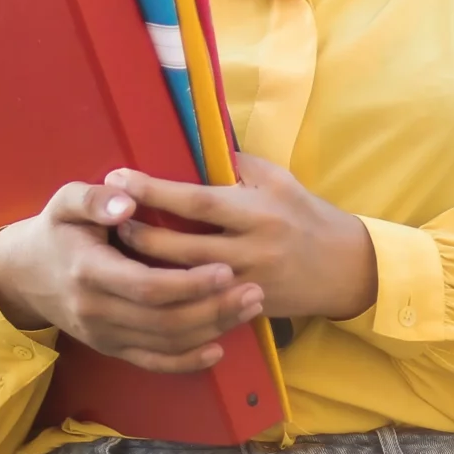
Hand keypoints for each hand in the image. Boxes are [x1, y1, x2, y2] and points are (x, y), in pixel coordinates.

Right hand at [0, 180, 266, 372]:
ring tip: (249, 309)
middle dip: (213, 309)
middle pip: (164, 320)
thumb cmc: (56, 230)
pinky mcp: (111, 348)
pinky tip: (218, 348)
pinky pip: (153, 362)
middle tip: (254, 291)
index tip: (226, 270)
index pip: (146, 286)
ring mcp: (103, 335)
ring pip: (165, 343)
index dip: (189, 284)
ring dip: (211, 330)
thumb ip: (95, 198)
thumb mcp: (65, 202)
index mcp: (88, 271)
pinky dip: (187, 361)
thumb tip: (127, 201)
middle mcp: (96, 311)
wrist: (24, 275)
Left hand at [110, 153, 379, 323]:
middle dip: (140, 233)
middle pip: (182, 247)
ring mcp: (247, 283)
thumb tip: (195, 145)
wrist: (345, 268)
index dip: (154, 190)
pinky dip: (171, 294)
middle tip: (108, 219)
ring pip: (185, 281)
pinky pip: (201, 305)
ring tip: (118, 250)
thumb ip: (238, 165)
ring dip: (148, 266)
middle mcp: (251, 249)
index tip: (119, 177)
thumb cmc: (307, 215)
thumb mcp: (279, 180)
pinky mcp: (246, 308)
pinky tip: (146, 285)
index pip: (196, 201)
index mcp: (257, 210)